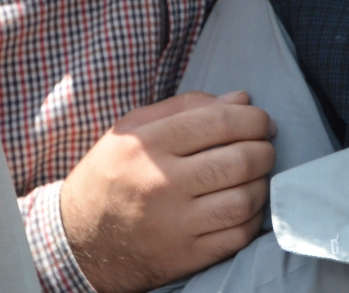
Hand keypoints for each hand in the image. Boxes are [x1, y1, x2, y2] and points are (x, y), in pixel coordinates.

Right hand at [60, 91, 275, 292]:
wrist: (77, 242)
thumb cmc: (113, 175)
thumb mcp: (132, 131)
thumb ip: (186, 107)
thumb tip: (242, 99)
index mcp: (145, 146)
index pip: (219, 122)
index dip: (253, 118)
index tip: (262, 122)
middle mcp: (159, 184)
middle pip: (239, 160)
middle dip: (264, 149)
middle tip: (264, 147)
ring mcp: (173, 224)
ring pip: (244, 199)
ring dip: (261, 184)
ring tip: (255, 176)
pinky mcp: (184, 256)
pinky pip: (238, 235)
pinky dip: (252, 218)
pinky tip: (243, 206)